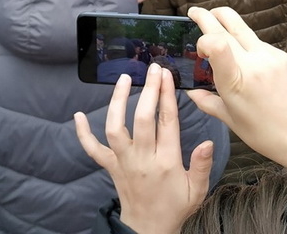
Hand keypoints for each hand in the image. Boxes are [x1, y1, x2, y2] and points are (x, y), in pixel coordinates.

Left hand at [75, 64, 212, 233]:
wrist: (148, 229)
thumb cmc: (174, 206)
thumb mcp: (197, 190)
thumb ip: (203, 165)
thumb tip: (208, 143)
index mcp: (166, 162)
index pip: (167, 122)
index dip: (167, 96)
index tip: (167, 75)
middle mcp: (142, 159)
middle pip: (142, 119)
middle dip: (148, 91)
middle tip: (153, 69)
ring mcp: (123, 162)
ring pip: (115, 128)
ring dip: (117, 102)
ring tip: (124, 79)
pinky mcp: (110, 167)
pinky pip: (93, 149)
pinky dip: (83, 133)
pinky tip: (78, 115)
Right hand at [186, 6, 286, 177]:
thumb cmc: (266, 133)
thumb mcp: (230, 120)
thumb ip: (207, 102)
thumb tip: (191, 91)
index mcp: (237, 82)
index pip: (217, 43)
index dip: (203, 38)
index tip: (199, 49)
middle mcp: (254, 63)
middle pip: (227, 24)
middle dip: (206, 16)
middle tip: (195, 13)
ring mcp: (270, 56)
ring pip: (242, 28)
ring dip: (225, 24)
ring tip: (216, 27)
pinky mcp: (282, 55)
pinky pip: (257, 41)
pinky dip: (244, 42)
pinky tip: (243, 56)